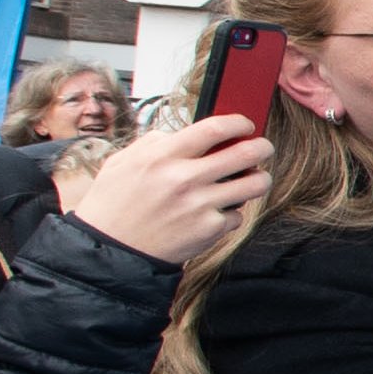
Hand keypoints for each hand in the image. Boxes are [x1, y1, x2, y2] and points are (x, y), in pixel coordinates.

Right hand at [63, 112, 271, 266]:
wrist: (109, 251)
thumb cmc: (113, 206)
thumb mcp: (123, 162)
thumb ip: (155, 143)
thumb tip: (183, 133)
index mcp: (162, 157)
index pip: (215, 128)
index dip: (239, 122)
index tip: (245, 124)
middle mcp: (184, 179)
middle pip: (246, 153)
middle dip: (262, 147)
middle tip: (262, 148)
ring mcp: (199, 205)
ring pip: (254, 184)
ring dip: (258, 179)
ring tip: (252, 178)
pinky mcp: (208, 230)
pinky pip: (237, 214)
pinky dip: (231, 212)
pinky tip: (217, 211)